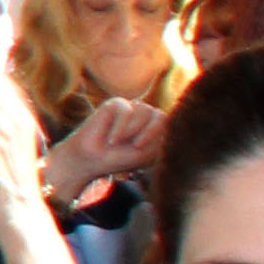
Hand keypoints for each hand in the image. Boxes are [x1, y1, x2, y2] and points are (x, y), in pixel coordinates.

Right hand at [46, 97, 165, 209]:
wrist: (92, 160)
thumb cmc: (120, 158)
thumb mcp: (149, 152)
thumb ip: (163, 137)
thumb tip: (171, 119)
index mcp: (156, 127)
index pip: (170, 124)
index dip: (159, 137)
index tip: (145, 150)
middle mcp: (146, 115)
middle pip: (161, 116)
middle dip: (150, 133)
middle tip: (136, 146)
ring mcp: (131, 108)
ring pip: (146, 111)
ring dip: (134, 131)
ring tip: (119, 142)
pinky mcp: (116, 103)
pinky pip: (128, 111)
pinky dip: (121, 128)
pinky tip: (112, 139)